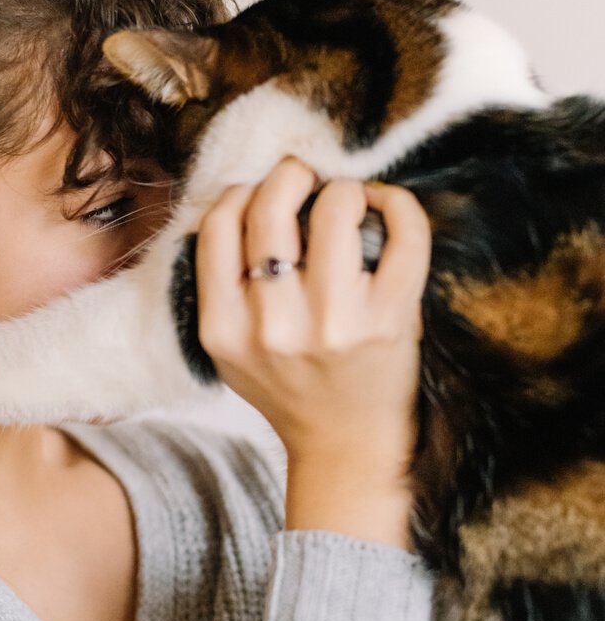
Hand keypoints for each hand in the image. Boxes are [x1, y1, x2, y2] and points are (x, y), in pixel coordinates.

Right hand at [195, 158, 430, 546]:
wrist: (346, 446)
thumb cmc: (290, 386)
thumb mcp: (231, 349)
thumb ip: (224, 286)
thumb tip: (246, 197)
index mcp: (224, 328)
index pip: (218, 225)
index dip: (241, 192)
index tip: (262, 193)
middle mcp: (273, 324)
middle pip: (269, 206)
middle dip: (290, 174)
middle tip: (305, 178)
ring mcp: (333, 322)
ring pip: (334, 208)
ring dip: (343, 189)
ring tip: (348, 200)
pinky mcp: (388, 319)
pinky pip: (403, 235)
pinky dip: (397, 205)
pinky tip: (387, 208)